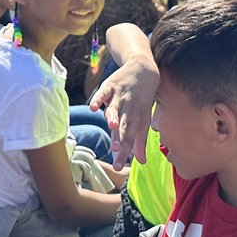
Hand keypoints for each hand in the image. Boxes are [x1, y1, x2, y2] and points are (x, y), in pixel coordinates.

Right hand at [89, 55, 159, 170]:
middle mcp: (129, 108)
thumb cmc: (143, 99)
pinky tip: (92, 107)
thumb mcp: (144, 119)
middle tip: (115, 152)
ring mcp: (119, 96)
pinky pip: (103, 93)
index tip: (118, 166)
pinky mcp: (110, 85)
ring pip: (115, 108)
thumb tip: (141, 162)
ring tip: (111, 126)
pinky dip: (98, 99)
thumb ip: (140, 140)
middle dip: (119, 138)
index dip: (124, 152)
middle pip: (123, 125)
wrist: (144, 69)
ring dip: (113, 117)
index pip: (130, 138)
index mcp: (137, 118)